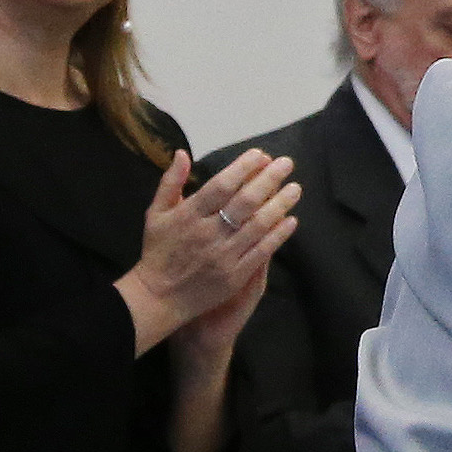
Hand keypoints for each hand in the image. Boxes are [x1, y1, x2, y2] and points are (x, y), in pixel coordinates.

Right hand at [116, 147, 296, 352]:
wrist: (158, 298)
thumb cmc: (158, 252)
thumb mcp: (156, 214)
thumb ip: (170, 182)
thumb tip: (182, 153)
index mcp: (188, 215)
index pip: (221, 185)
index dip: (243, 168)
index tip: (261, 155)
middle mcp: (207, 233)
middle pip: (244, 202)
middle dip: (268, 179)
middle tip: (287, 164)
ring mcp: (223, 256)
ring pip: (258, 225)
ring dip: (280, 205)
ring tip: (295, 188)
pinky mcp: (234, 276)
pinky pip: (261, 252)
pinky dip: (278, 235)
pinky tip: (291, 221)